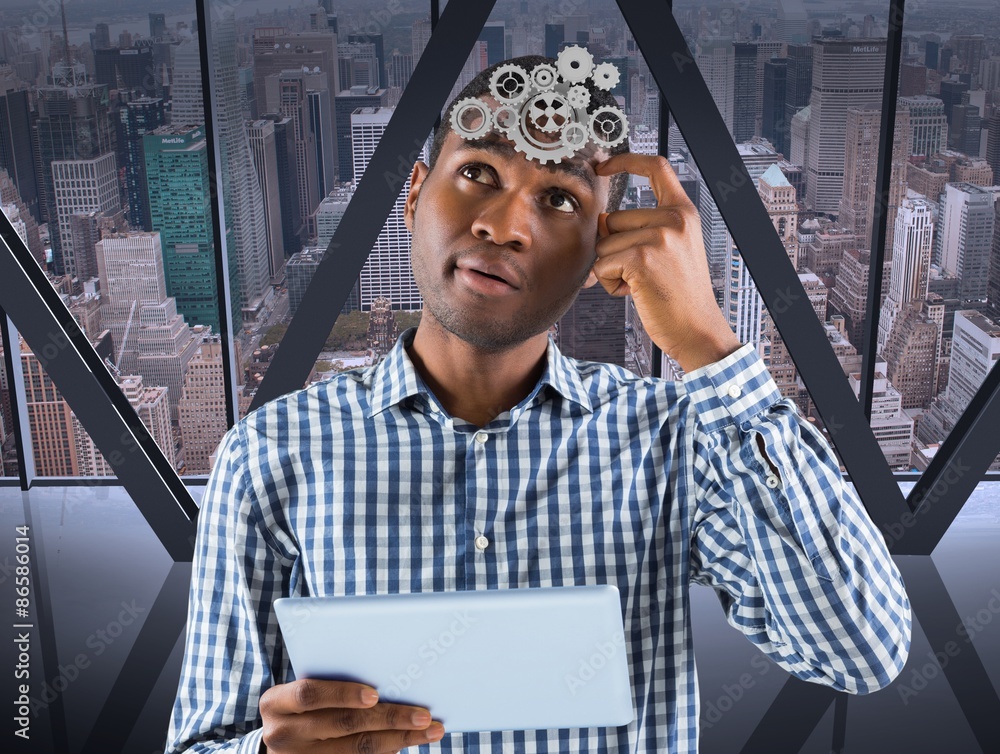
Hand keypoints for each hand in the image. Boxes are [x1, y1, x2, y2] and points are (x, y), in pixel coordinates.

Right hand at [259, 679, 444, 752]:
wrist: (279, 742)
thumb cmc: (300, 706)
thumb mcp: (301, 691)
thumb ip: (329, 681)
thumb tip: (386, 679)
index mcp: (276, 703)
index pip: (309, 694)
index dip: (342, 694)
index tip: (375, 694)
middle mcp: (282, 734)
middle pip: (342, 725)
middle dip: (388, 718)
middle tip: (423, 715)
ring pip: (356, 750)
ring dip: (398, 739)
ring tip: (428, 730)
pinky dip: (387, 751)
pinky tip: (407, 742)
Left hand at [592, 154, 741, 371]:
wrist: (697, 329)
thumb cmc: (678, 295)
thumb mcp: (669, 251)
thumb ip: (642, 229)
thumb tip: (601, 220)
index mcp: (684, 212)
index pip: (656, 167)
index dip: (626, 161)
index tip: (603, 165)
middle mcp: (675, 219)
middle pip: (613, 219)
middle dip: (614, 250)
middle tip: (641, 275)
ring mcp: (660, 237)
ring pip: (604, 244)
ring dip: (612, 270)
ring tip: (641, 285)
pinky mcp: (642, 258)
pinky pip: (602, 264)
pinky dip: (610, 283)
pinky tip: (634, 293)